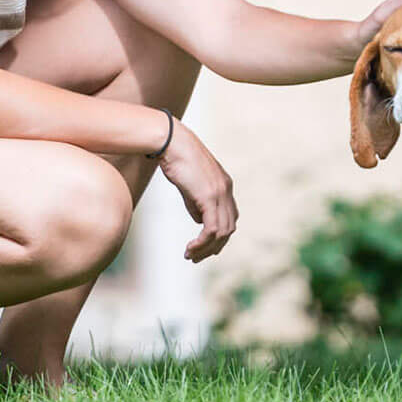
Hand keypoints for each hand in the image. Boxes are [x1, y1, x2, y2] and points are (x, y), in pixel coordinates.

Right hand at [156, 124, 237, 261]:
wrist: (172, 143)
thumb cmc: (177, 160)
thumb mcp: (190, 186)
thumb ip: (197, 204)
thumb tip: (200, 222)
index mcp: (225, 186)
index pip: (229, 218)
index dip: (219, 236)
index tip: (203, 247)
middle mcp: (227, 191)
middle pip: (229, 229)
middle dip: (214, 247)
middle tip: (195, 257)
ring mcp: (220, 193)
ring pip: (222, 232)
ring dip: (207, 249)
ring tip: (190, 255)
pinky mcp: (209, 197)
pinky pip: (212, 229)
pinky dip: (202, 243)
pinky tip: (190, 247)